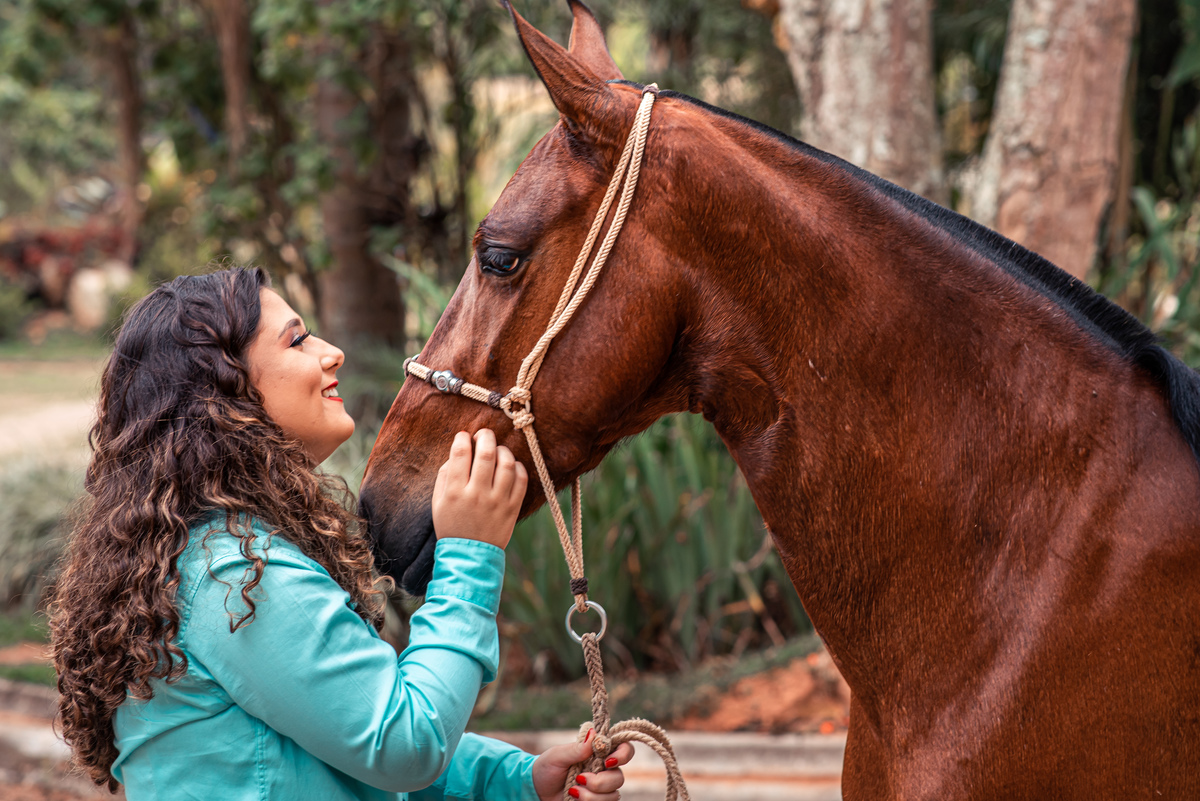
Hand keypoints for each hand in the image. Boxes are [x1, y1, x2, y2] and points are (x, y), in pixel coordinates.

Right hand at [431, 429, 527, 547]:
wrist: (469, 555)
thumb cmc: (451, 524)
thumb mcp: (438, 501)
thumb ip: (446, 475)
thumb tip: (460, 450)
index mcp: (455, 492)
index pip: (460, 453)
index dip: (462, 438)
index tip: (463, 436)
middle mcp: (477, 494)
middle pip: (487, 453)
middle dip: (485, 436)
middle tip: (483, 434)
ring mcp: (497, 501)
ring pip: (507, 463)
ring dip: (503, 450)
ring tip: (497, 450)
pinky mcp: (512, 508)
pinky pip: (521, 479)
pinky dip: (518, 467)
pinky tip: (511, 465)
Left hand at [531, 731, 634, 800]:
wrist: (536, 790)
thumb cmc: (546, 768)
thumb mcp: (558, 756)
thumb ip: (577, 748)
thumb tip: (594, 733)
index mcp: (598, 753)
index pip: (625, 749)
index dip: (624, 755)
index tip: (608, 761)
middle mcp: (604, 770)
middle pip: (619, 777)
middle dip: (600, 782)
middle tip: (580, 779)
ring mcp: (601, 788)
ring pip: (613, 795)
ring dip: (591, 796)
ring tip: (573, 791)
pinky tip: (574, 798)